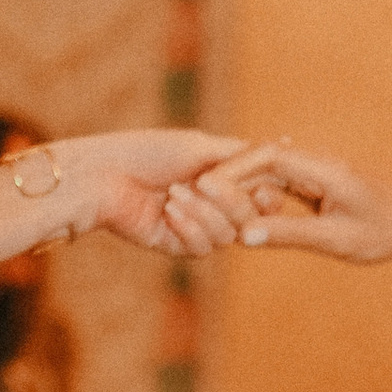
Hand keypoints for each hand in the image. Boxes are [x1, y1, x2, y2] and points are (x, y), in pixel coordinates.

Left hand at [57, 129, 274, 263]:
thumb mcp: (202, 147)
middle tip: (205, 182)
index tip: (262, 186)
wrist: (104, 175)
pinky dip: (188, 228)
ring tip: (174, 193)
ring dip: (204, 213)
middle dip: (232, 202)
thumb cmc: (148, 152)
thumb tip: (287, 143)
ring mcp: (197, 228)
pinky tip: (168, 212)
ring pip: (228, 236)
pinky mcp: (177, 246)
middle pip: (251, 219)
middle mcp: (214, 206)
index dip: (266, 195)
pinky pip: (203, 248)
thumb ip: (244, 154)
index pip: (264, 196)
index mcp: (223, 180)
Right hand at [200, 142, 391, 266]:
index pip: (265, 158)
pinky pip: (280, 182)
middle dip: (225, 175)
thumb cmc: (388, 230)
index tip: (200, 188)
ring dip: (238, 184)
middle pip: (260, 159)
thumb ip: (289, 234)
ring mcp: (319, 170)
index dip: (229, 172)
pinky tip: (236, 210)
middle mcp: (318, 162)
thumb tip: (242, 236)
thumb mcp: (337, 240)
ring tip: (204, 202)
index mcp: (323, 168)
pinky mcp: (321, 182)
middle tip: (190, 194)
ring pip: (268, 170)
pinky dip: (257, 193)